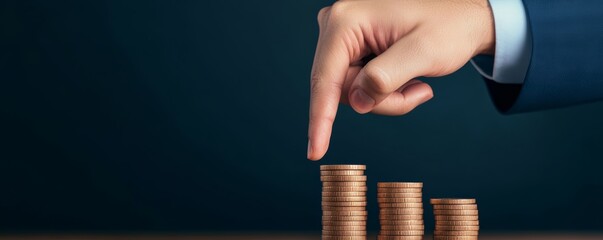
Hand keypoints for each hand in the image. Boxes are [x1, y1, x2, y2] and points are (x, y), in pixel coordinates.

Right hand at [307, 0, 494, 159]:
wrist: (464, 17)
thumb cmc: (449, 26)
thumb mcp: (423, 52)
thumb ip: (386, 78)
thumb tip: (357, 102)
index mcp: (346, 21)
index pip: (326, 79)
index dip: (321, 118)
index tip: (316, 151)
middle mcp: (336, 25)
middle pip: (340, 89)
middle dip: (379, 101)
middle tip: (418, 93)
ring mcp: (342, 37)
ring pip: (351, 92)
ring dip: (385, 98)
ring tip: (416, 83)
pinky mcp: (350, 48)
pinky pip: (358, 86)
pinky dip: (385, 92)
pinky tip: (407, 77)